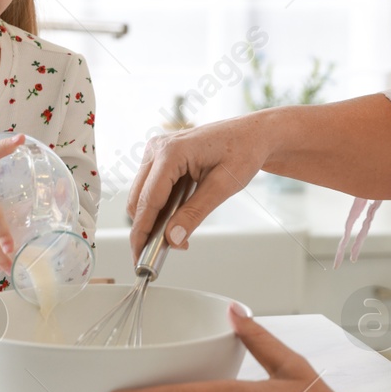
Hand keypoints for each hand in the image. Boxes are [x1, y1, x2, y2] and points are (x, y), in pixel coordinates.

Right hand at [127, 115, 271, 257]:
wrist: (252, 135)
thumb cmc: (243, 150)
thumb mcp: (223, 186)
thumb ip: (195, 213)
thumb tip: (172, 238)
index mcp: (171, 151)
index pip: (148, 199)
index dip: (142, 232)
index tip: (139, 256)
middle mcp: (157, 148)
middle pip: (138, 200)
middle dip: (146, 230)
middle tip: (160, 255)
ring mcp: (156, 152)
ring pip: (141, 197)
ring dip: (153, 220)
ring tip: (176, 238)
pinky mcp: (160, 159)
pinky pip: (151, 190)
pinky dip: (160, 209)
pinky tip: (176, 221)